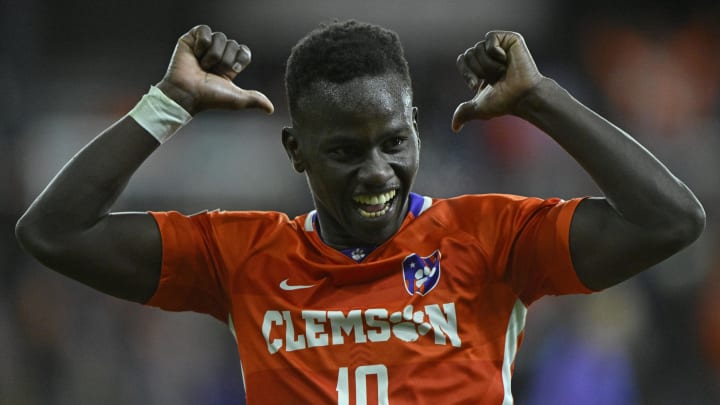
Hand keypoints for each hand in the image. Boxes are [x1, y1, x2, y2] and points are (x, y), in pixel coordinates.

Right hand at [156, 25, 273, 114]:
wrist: (187, 93)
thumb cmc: (210, 98)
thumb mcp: (237, 100)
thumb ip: (255, 100)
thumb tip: (270, 109)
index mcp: (230, 66)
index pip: (244, 51)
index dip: (240, 59)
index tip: (232, 72)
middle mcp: (218, 55)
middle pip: (232, 44)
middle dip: (224, 60)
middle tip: (211, 72)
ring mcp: (204, 46)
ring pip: (220, 37)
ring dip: (212, 55)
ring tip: (202, 66)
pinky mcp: (191, 39)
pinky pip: (204, 30)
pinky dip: (201, 43)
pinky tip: (195, 55)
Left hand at [451, 31, 542, 131]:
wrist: (522, 96)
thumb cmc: (505, 102)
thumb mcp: (479, 108)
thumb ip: (464, 113)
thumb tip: (454, 127)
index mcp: (481, 68)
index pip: (462, 60)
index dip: (466, 73)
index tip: (476, 86)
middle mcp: (490, 55)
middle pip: (469, 54)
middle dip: (478, 70)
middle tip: (495, 79)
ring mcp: (500, 46)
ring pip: (478, 48)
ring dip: (488, 65)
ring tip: (503, 71)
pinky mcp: (510, 39)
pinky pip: (490, 38)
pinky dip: (495, 51)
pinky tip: (506, 60)